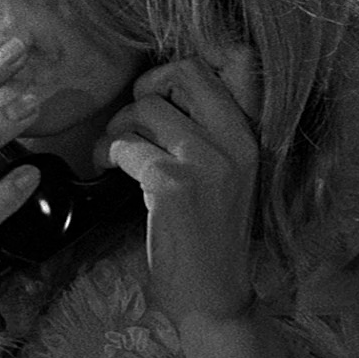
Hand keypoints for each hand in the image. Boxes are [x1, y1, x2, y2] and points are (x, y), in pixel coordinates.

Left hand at [97, 46, 263, 327]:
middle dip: (146, 88)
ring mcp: (207, 161)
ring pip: (146, 108)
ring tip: (114, 153)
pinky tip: (107, 168)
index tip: (158, 94)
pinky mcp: (173, 185)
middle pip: (183, 72)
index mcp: (251, 135)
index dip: (182, 69)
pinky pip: (126, 145)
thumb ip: (207, 131)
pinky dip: (107, 152)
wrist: (215, 296)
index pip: (233, 62)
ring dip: (118, 127)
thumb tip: (159, 92)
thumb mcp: (226, 173)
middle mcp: (236, 141)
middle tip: (131, 121)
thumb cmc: (210, 235)